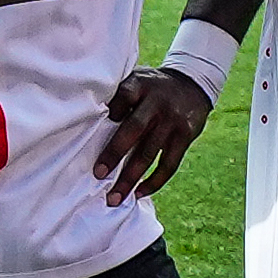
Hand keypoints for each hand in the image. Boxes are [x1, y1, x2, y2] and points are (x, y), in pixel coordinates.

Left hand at [88, 64, 216, 197]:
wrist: (193, 84)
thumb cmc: (151, 87)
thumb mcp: (137, 80)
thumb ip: (118, 94)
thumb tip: (85, 118)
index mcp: (140, 85)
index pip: (122, 96)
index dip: (110, 112)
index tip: (91, 127)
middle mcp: (157, 102)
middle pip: (134, 130)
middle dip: (115, 154)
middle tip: (99, 174)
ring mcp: (172, 121)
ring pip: (149, 154)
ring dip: (130, 178)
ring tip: (114, 198)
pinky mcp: (185, 136)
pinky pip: (169, 164)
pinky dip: (154, 182)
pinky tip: (139, 193)